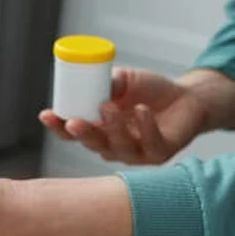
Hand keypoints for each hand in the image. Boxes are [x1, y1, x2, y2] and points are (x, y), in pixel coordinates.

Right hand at [39, 68, 234, 164]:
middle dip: (82, 134)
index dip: (57, 126)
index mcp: (98, 129)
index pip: (71, 133)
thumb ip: (106, 83)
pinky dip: (145, 127)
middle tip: (75, 121)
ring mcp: (136, 153)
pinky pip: (149, 144)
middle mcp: (113, 145)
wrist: (187, 97)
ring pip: (118, 147)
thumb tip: (90, 82)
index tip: (46, 114)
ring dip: (112, 128)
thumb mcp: (123, 80)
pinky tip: (142, 111)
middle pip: (92, 144)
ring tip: (110, 107)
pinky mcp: (160, 154)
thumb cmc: (150, 90)